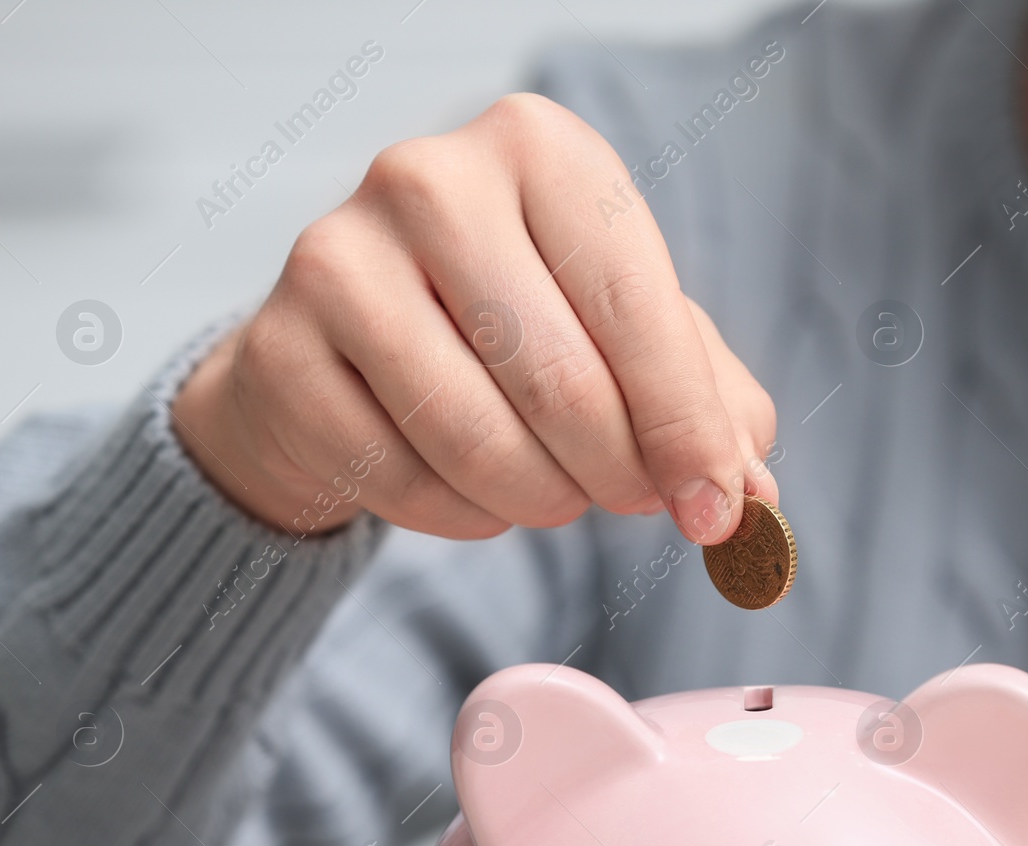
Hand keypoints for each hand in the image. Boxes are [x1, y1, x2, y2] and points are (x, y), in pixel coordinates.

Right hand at [170, 93, 776, 543]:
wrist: (347, 350)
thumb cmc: (508, 328)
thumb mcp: (624, 335)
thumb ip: (704, 402)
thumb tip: (749, 496)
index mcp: (539, 148)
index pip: (638, 307)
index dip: (688, 428)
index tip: (718, 511)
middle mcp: (430, 179)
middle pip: (564, 385)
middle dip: (618, 476)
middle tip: (633, 501)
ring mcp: (337, 259)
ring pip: (481, 443)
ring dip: (542, 501)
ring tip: (552, 489)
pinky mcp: (279, 350)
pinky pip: (404, 481)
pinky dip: (462, 515)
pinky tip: (467, 484)